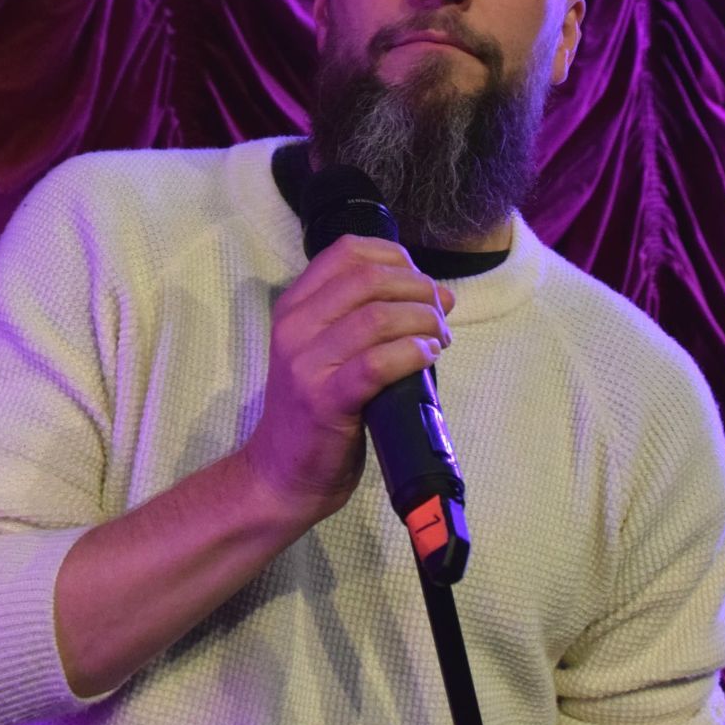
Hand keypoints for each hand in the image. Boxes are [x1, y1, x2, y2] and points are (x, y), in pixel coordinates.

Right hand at [241, 235, 454, 523]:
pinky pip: (376, 363)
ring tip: (440, 339)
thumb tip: (435, 294)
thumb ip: (363, 318)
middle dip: (419, 290)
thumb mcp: (324, 351)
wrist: (281, 473)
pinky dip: (412, 353)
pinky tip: (427, 357)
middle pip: (369, 279)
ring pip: (377, 317)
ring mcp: (305, 364)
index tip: (422, 282)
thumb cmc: (315, 411)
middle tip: (442, 314)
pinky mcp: (324, 401)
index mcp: (293, 307)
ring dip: (423, 321)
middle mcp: (294, 327)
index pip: (347, 251)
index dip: (396, 257)